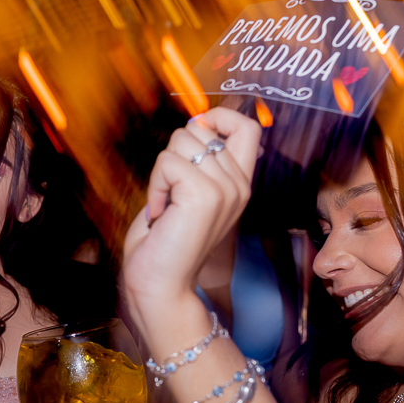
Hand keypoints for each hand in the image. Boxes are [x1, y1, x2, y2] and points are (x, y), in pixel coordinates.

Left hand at [122, 108, 261, 323]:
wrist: (160, 286)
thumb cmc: (165, 243)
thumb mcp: (188, 193)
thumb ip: (197, 162)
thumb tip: (194, 124)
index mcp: (239, 184)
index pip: (248, 126)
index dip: (218, 116)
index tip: (194, 136)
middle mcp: (239, 185)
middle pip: (199, 129)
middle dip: (172, 154)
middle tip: (170, 194)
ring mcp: (226, 190)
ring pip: (182, 141)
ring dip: (161, 172)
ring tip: (166, 206)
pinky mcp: (205, 195)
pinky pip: (167, 162)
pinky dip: (155, 186)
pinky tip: (161, 214)